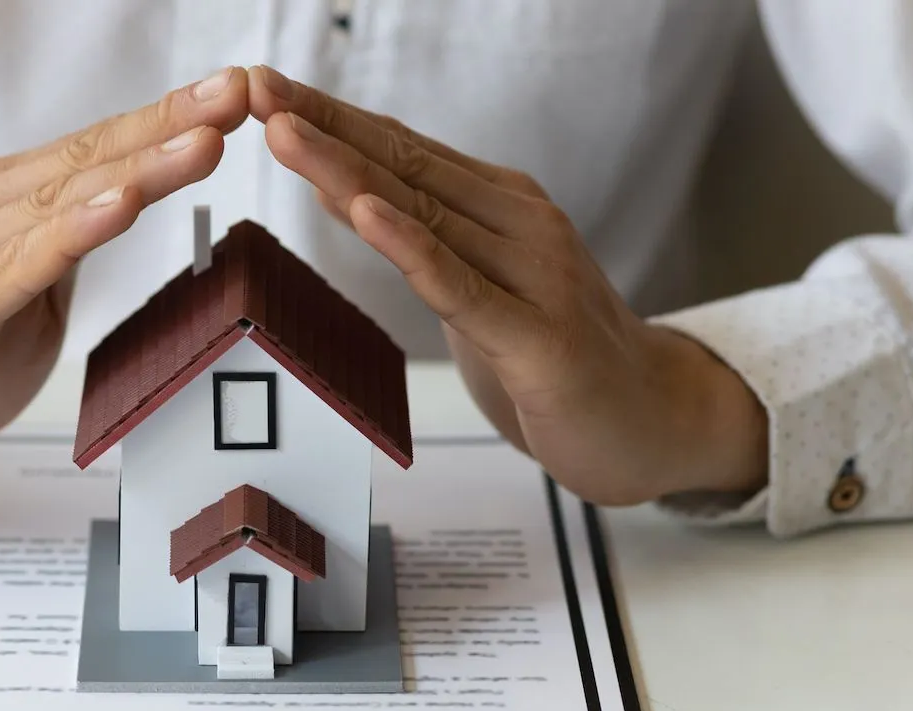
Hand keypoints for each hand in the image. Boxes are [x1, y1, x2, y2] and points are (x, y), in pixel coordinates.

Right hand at [0, 68, 248, 485]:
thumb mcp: (19, 303)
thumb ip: (61, 257)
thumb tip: (118, 215)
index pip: (93, 152)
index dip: (164, 121)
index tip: (232, 95)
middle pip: (84, 160)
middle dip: (167, 124)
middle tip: (236, 93)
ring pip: (58, 204)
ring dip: (135, 170)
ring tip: (202, 143)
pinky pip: (15, 267)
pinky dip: (71, 234)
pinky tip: (120, 208)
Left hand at [245, 66, 767, 505]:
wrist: (656, 421)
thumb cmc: (558, 356)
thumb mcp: (481, 290)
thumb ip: (427, 243)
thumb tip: (351, 192)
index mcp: (503, 206)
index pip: (402, 150)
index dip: (331, 117)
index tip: (264, 89)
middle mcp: (520, 225)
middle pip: (404, 166)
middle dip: (323, 125)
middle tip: (256, 87)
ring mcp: (535, 277)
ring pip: (423, 214)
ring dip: (346, 169)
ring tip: (284, 131)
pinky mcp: (539, 340)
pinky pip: (461, 288)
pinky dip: (410, 248)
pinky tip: (365, 212)